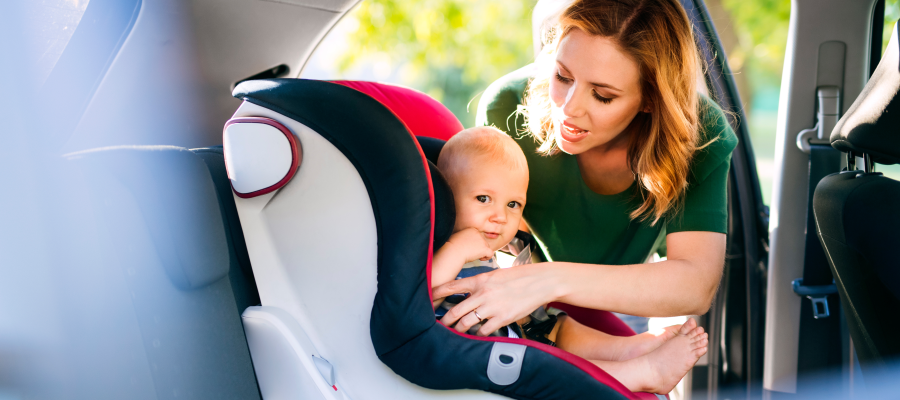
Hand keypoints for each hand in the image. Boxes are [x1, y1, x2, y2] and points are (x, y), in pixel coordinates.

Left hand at [434, 263, 557, 334]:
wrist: (540, 282)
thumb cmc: (519, 278)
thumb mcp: (496, 275)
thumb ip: (481, 283)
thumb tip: (467, 290)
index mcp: (480, 280)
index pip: (453, 286)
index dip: (438, 292)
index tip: (428, 297)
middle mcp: (483, 293)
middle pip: (456, 309)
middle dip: (445, 320)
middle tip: (439, 325)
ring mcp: (492, 307)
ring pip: (466, 323)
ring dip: (459, 329)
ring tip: (456, 332)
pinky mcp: (502, 318)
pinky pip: (483, 330)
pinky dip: (477, 334)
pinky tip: (476, 334)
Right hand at [445, 228, 493, 262]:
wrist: (453, 251)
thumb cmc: (452, 246)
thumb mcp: (458, 237)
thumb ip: (465, 238)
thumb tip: (469, 244)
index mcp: (472, 229)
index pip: (478, 237)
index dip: (475, 244)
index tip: (468, 248)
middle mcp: (478, 233)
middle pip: (483, 242)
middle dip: (478, 248)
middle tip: (470, 253)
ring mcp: (482, 241)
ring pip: (486, 247)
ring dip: (481, 252)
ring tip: (473, 256)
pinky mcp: (484, 248)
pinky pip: (490, 253)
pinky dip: (487, 257)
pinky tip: (480, 259)